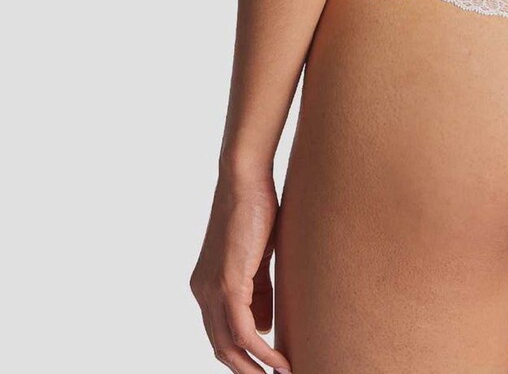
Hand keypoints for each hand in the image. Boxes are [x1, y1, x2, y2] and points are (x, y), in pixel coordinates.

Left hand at [190, 166, 291, 372]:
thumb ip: (257, 291)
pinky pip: (242, 330)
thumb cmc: (254, 209)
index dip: (240, 356)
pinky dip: (261, 350)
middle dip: (245, 370)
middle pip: (220, 347)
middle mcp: (203, 291)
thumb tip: (263, 325)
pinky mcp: (227, 283)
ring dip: (254, 367)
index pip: (219, 334)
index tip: (263, 369)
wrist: (244, 179)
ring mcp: (212, 288)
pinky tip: (279, 361)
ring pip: (228, 345)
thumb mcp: (256, 258)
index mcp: (207, 285)